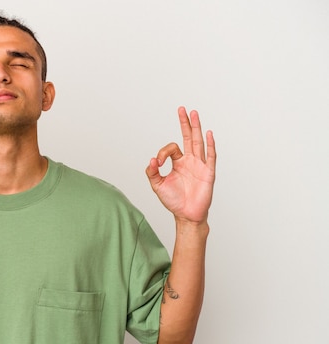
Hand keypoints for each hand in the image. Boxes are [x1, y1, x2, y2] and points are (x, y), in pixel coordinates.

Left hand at [146, 107, 215, 223]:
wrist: (186, 215)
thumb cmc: (173, 201)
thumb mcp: (157, 185)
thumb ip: (153, 172)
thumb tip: (152, 159)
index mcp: (178, 162)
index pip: (172, 148)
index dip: (163, 152)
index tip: (158, 162)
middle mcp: (190, 161)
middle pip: (188, 137)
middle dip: (185, 123)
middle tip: (183, 109)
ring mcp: (200, 165)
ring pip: (198, 142)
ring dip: (196, 128)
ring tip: (194, 113)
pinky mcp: (208, 173)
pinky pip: (210, 156)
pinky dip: (210, 145)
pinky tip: (208, 134)